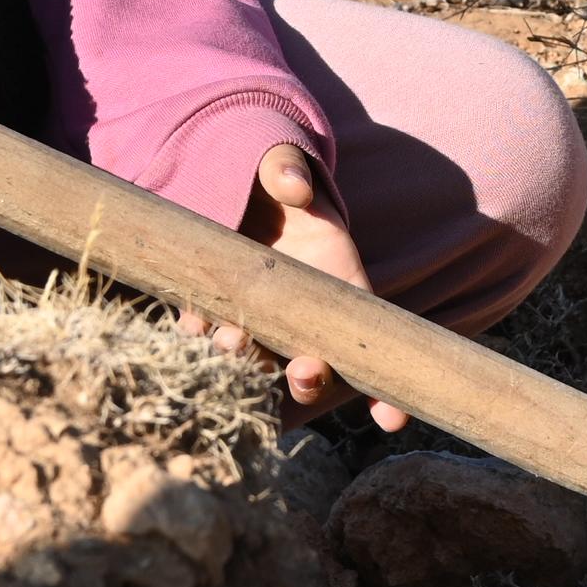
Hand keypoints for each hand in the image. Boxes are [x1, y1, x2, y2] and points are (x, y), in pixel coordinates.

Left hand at [212, 143, 403, 428]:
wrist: (228, 182)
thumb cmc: (275, 177)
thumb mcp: (286, 166)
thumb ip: (289, 168)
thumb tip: (295, 184)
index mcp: (340, 287)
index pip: (370, 346)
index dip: (384, 388)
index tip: (393, 420)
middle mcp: (301, 316)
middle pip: (312, 369)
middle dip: (310, 380)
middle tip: (305, 370)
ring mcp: (256, 319)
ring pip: (257, 361)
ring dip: (248, 363)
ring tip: (232, 337)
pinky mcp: (211, 311)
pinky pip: (206, 337)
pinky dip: (199, 339)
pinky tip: (193, 322)